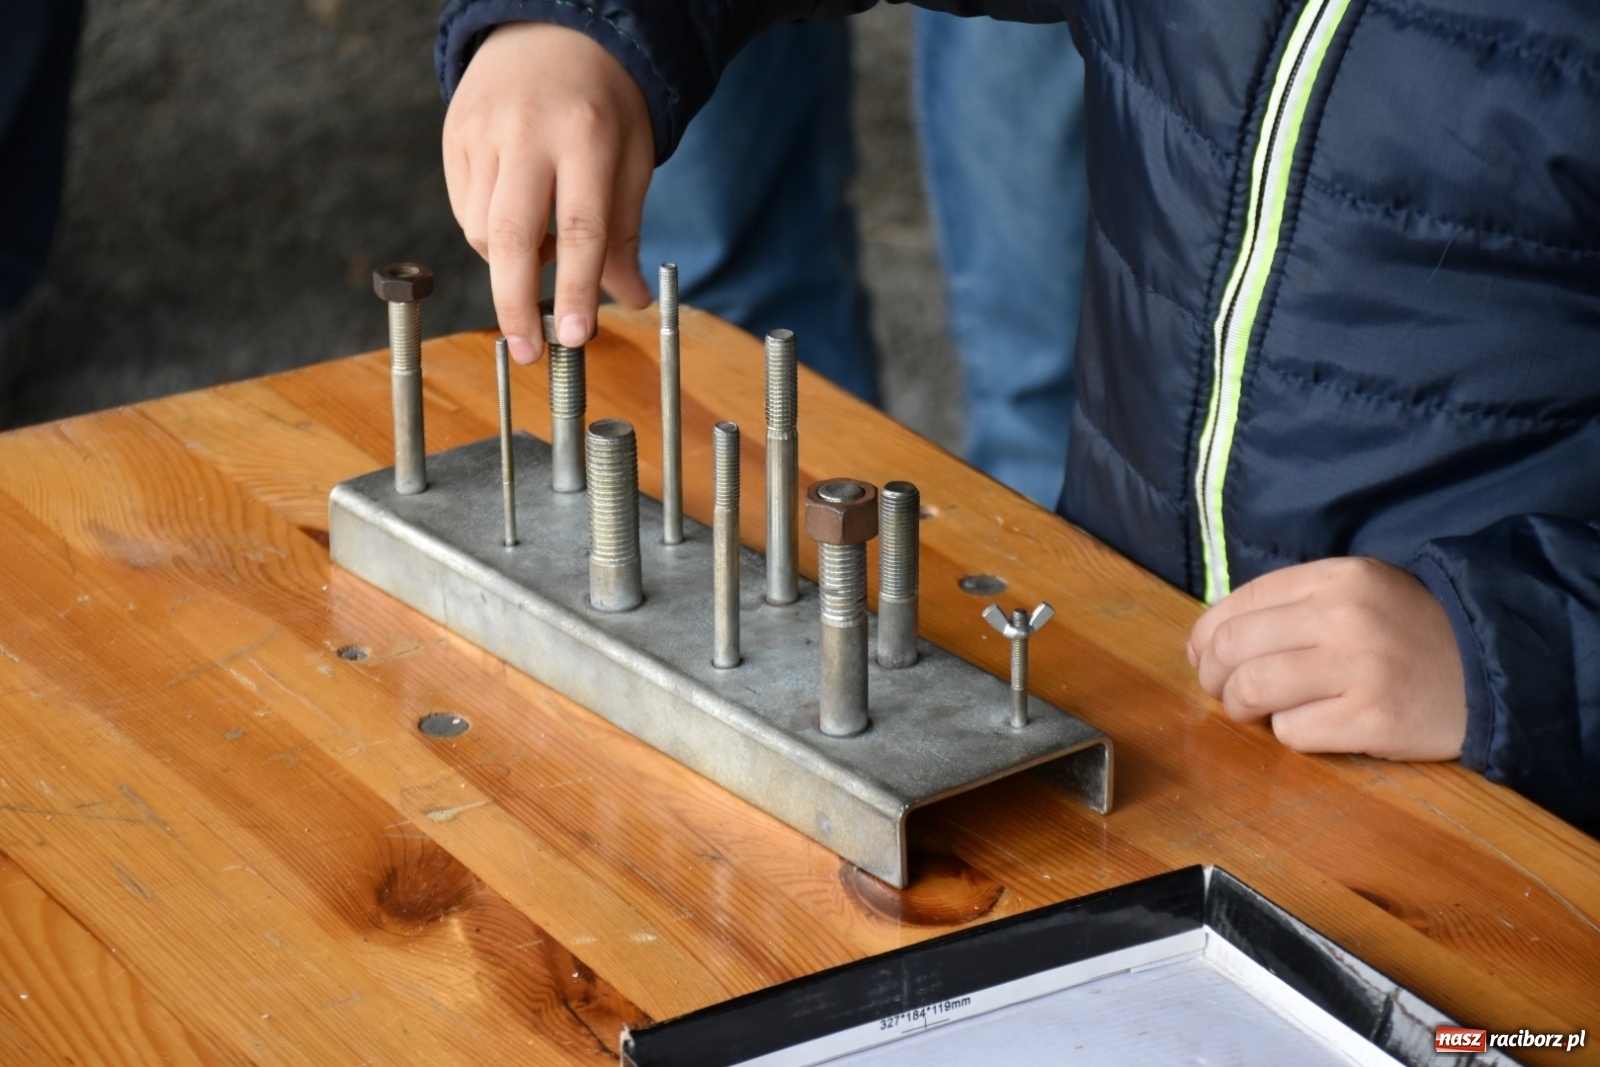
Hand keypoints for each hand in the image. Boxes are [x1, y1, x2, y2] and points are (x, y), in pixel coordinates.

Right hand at [442, 22, 653, 363]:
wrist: (554, 30)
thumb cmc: (603, 103)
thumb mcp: (632, 158)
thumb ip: (625, 232)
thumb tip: (630, 300)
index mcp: (585, 137)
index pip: (580, 229)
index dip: (576, 291)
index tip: (575, 338)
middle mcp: (527, 133)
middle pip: (510, 237)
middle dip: (516, 304)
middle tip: (529, 350)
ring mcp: (482, 132)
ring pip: (482, 231)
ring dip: (510, 263)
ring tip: (542, 246)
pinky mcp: (453, 135)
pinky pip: (465, 210)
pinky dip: (489, 234)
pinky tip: (517, 216)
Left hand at [1187, 557, 1467, 760]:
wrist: (1489, 670)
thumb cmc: (1406, 633)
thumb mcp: (1355, 593)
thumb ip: (1287, 606)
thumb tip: (1206, 644)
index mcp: (1335, 577)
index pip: (1238, 604)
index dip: (1205, 637)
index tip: (1203, 658)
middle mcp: (1343, 616)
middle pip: (1233, 648)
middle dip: (1214, 677)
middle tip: (1223, 692)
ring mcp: (1358, 668)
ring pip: (1252, 690)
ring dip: (1241, 708)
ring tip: (1255, 712)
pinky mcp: (1371, 719)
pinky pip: (1292, 732)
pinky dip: (1290, 733)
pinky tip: (1315, 724)